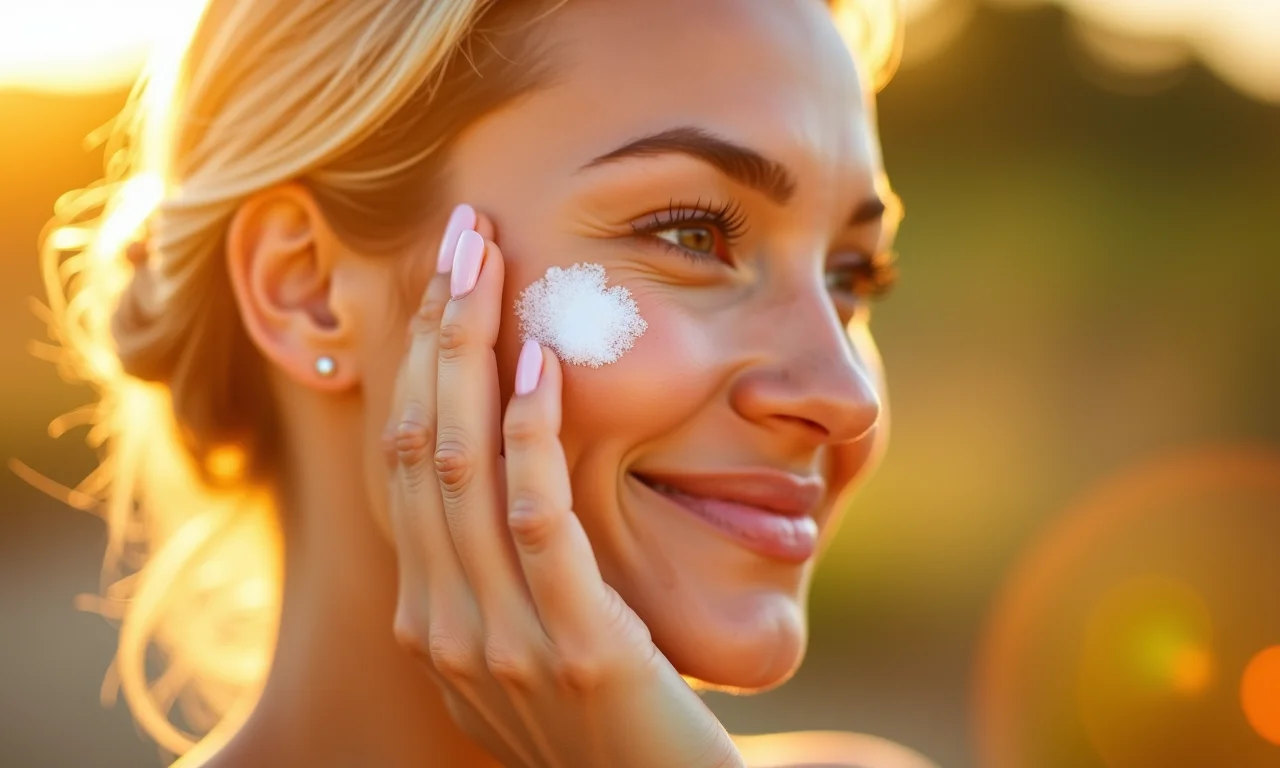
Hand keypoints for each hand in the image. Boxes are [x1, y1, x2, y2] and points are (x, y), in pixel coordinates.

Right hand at [382, 206, 743, 767]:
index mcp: (430, 616)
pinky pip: (536, 521)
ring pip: (460, 468)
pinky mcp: (569, 646)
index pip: (402, 463)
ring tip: (487, 260)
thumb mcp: (539, 635)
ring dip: (469, 350)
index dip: (414, 362)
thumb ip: (510, 567)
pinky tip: (539, 364)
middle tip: (458, 235)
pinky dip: (531, 436)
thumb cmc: (616, 714)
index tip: (440, 279)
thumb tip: (513, 471)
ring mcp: (497, 640)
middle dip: (433, 331)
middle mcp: (442, 625)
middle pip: (416, 446)